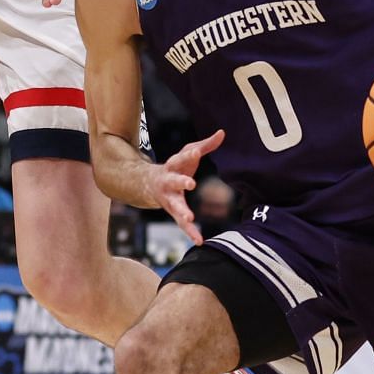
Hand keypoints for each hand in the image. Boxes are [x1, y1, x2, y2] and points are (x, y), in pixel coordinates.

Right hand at [150, 129, 224, 244]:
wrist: (150, 184)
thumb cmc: (176, 165)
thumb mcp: (188, 152)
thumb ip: (206, 145)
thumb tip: (222, 132)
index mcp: (173, 165)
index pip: (181, 158)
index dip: (188, 155)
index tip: (196, 151)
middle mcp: (168, 182)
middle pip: (173, 181)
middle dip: (181, 181)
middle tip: (191, 183)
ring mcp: (169, 199)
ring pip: (175, 206)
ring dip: (182, 211)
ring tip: (190, 217)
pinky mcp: (174, 212)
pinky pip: (182, 224)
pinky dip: (190, 232)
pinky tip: (199, 241)